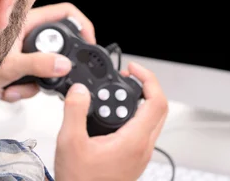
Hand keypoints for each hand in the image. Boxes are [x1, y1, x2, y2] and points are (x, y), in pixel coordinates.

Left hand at [0, 3, 95, 102]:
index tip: (89, 42)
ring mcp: (19, 50)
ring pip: (43, 67)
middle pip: (56, 46)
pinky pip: (30, 79)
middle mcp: (23, 32)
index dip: (81, 24)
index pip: (63, 13)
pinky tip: (4, 90)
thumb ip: (38, 65)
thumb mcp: (9, 65)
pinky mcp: (13, 66)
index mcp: (25, 21)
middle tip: (44, 79)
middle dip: (52, 68)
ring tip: (11, 87)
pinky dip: (20, 89)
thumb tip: (63, 64)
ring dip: (31, 84)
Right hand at [55, 61, 167, 180]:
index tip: (133, 69)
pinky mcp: (134, 160)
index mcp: (134, 141)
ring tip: (118, 93)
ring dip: (140, 102)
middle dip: (146, 87)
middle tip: (127, 77)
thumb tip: (81, 90)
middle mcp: (143, 148)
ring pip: (152, 121)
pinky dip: (134, 116)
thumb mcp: (70, 142)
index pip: (157, 102)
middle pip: (159, 109)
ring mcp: (140, 155)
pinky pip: (143, 131)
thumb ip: (75, 111)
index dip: (148, 79)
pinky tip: (114, 115)